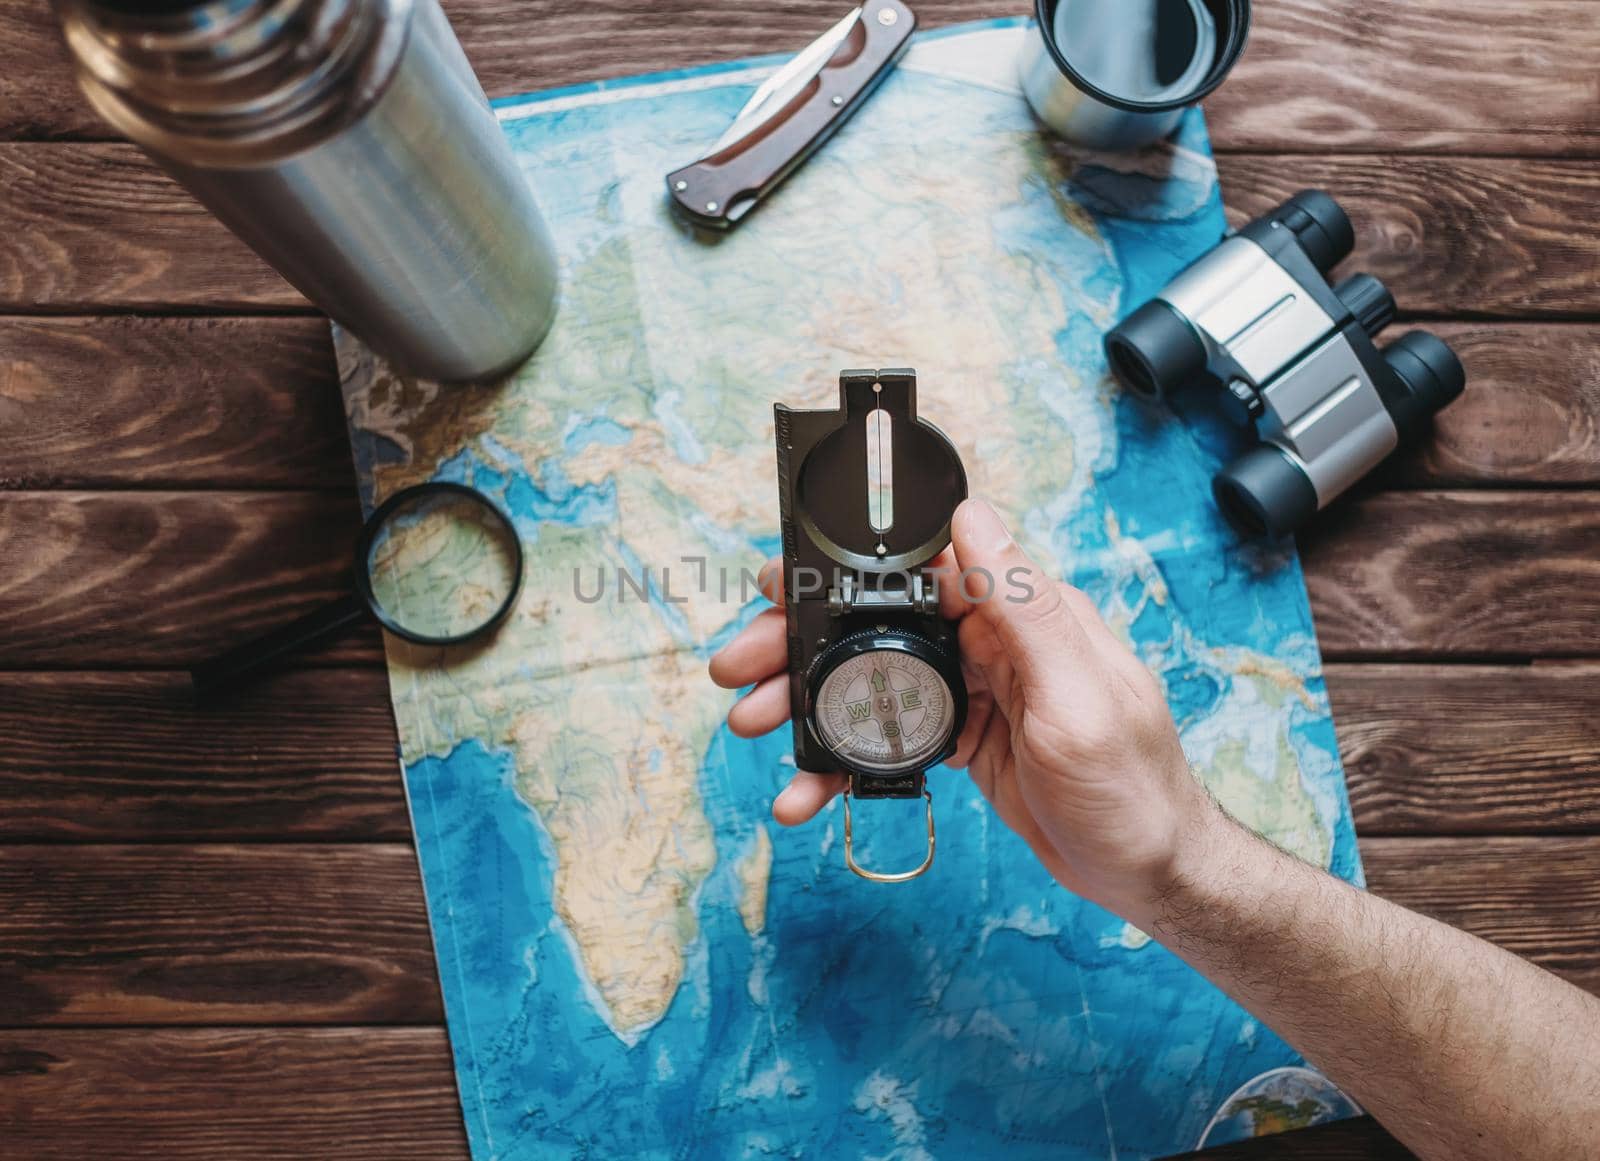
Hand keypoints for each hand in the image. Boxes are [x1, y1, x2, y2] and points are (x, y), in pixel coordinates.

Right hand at [709, 498, 1213, 922]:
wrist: (1151, 872)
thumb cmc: (1133, 788)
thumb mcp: (1080, 697)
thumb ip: (1025, 608)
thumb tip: (972, 517)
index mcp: (1023, 614)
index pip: (921, 568)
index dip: (842, 569)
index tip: (780, 581)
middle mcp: (995, 641)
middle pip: (879, 623)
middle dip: (802, 644)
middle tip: (738, 667)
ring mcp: (976, 690)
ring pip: (873, 679)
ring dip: (809, 702)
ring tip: (751, 725)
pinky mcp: (966, 737)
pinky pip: (891, 736)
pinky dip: (845, 760)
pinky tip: (807, 788)